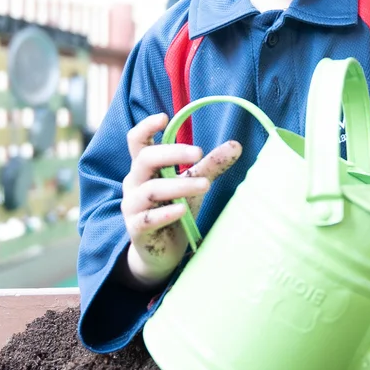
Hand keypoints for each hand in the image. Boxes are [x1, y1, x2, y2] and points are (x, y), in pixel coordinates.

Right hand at [121, 112, 241, 286]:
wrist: (160, 252)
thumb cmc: (174, 209)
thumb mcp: (193, 183)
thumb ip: (210, 165)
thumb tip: (236, 145)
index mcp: (144, 168)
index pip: (137, 142)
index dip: (146, 127)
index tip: (164, 117)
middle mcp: (134, 183)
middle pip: (145, 159)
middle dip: (172, 154)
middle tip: (199, 153)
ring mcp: (132, 207)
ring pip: (150, 190)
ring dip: (179, 185)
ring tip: (206, 185)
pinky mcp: (136, 229)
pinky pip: (147, 218)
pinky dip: (165, 213)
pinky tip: (182, 210)